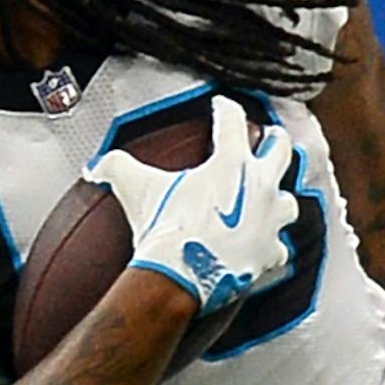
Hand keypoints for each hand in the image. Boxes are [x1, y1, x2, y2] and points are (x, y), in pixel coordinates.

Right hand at [84, 97, 297, 315]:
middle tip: (270, 136)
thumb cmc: (162, 229)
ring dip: (280, 198)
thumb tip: (95, 167)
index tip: (221, 107)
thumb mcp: (135, 188)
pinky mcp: (269, 254)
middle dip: (275, 140)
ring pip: (290, 202)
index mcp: (232, 161)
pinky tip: (263, 246)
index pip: (233, 119)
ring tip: (272, 197)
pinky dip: (271, 246)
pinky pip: (279, 248)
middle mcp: (260, 186)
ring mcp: (270, 221)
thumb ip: (116, 168)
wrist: (179, 278)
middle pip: (281, 149)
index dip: (225, 108)